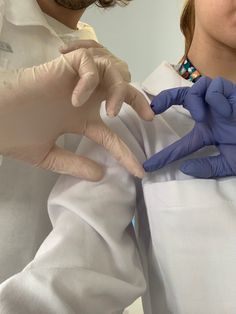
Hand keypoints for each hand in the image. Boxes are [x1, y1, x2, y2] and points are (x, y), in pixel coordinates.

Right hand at [0, 48, 153, 180]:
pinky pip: (89, 63)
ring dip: (119, 89)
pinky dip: (89, 79)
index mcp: (81, 121)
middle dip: (138, 100)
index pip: (112, 138)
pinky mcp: (64, 67)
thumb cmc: (16, 135)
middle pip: (121, 89)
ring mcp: (75, 83)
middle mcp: (84, 100)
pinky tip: (76, 99)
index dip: (126, 154)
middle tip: (148, 117)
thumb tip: (101, 175)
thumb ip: (74, 164)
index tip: (139, 172)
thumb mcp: (48, 156)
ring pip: (113, 70)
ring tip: (109, 112)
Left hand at [143, 77, 235, 177]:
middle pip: (182, 98)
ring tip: (200, 116)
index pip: (180, 144)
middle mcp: (210, 115)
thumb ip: (208, 168)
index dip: (164, 155)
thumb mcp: (228, 165)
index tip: (150, 166)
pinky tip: (222, 109)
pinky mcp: (234, 94)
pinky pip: (218, 87)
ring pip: (198, 87)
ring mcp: (221, 103)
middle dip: (165, 98)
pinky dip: (216, 96)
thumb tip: (185, 168)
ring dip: (194, 99)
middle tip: (153, 108)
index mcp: (207, 132)